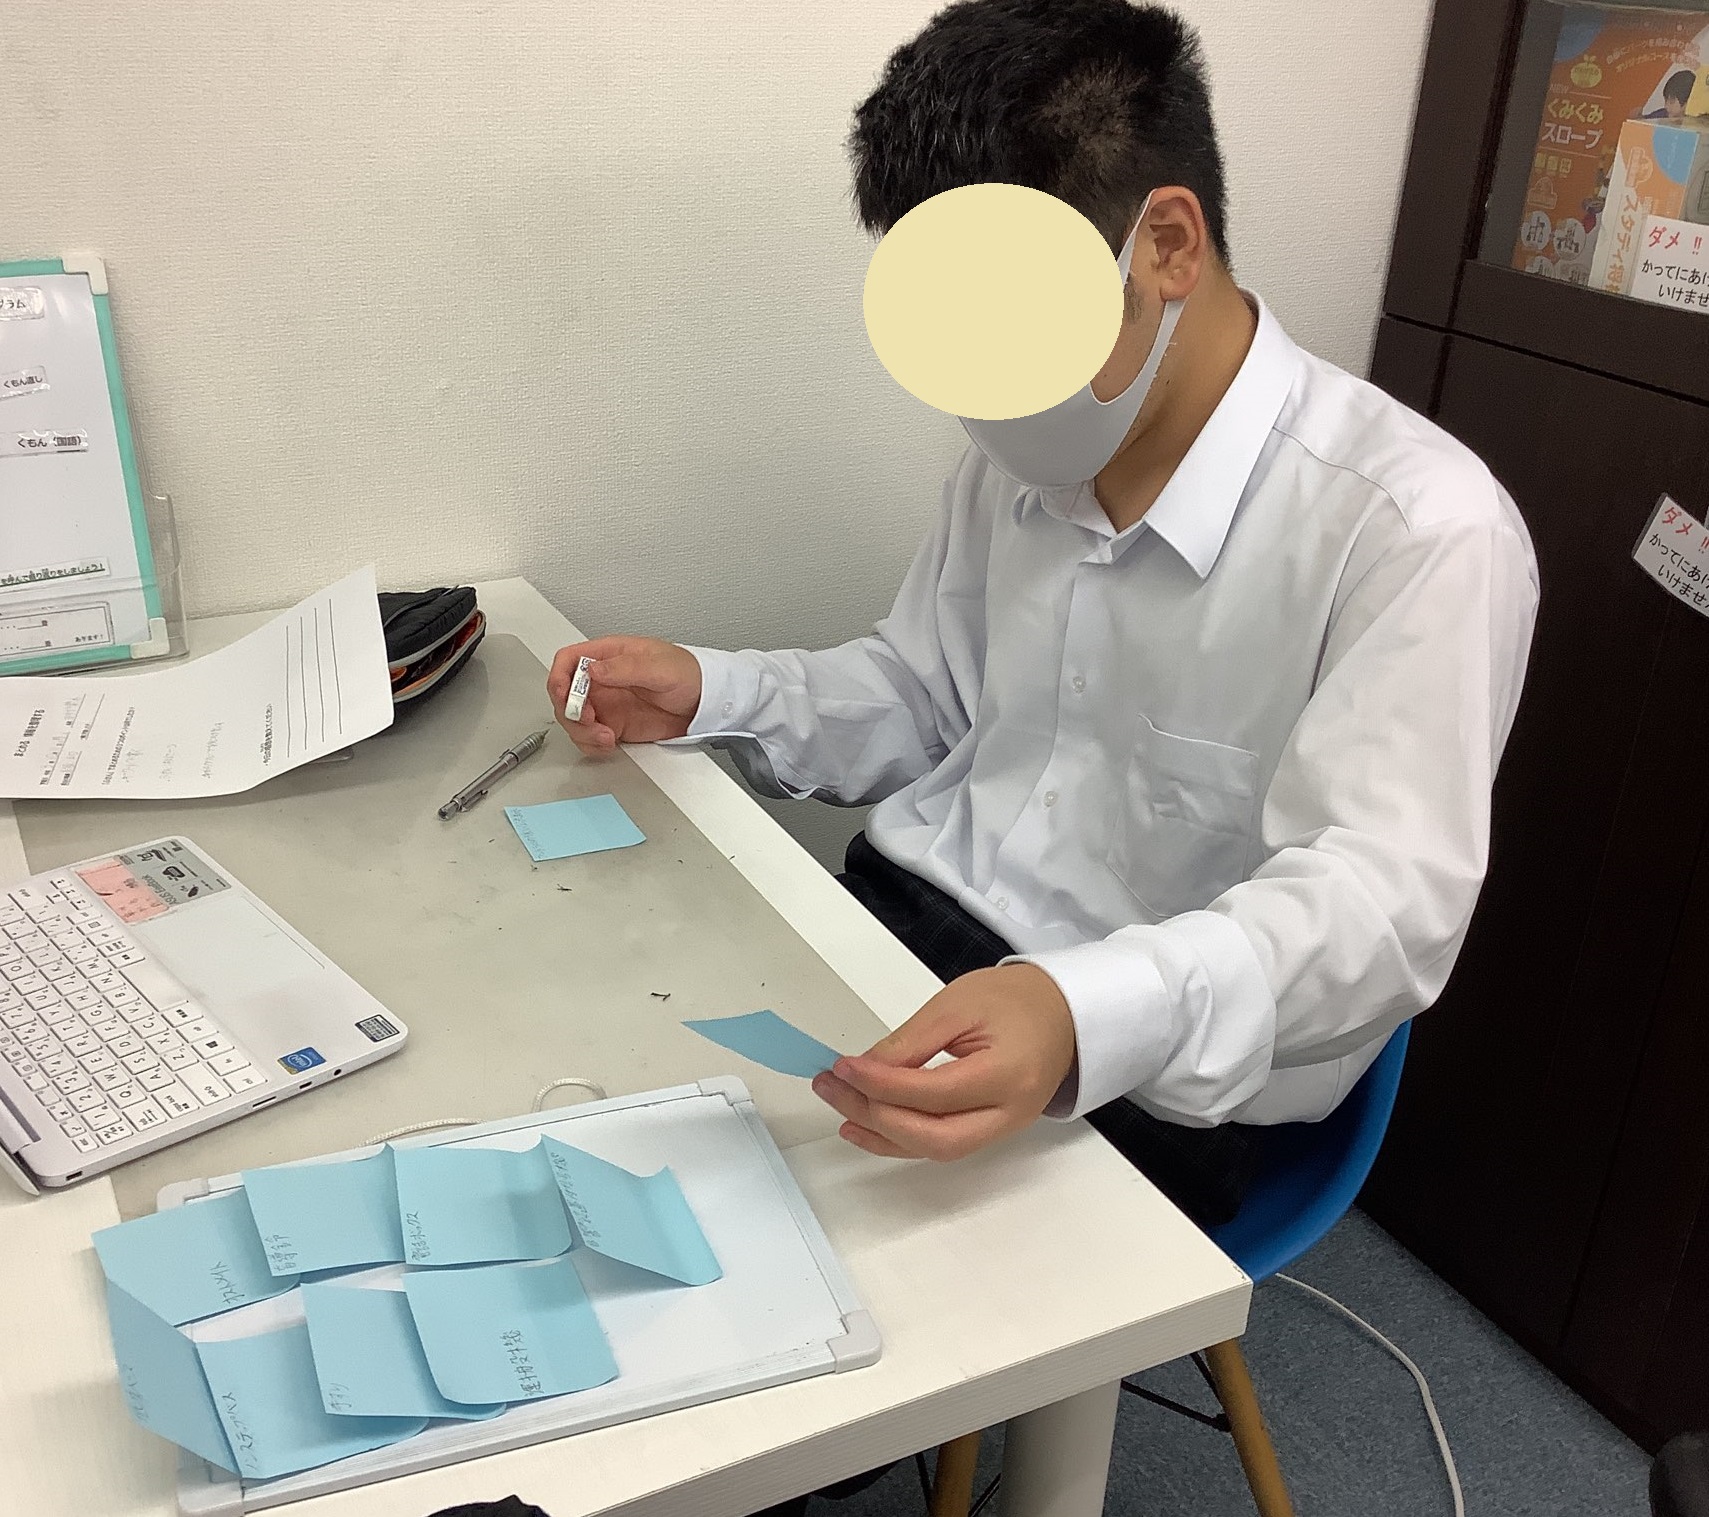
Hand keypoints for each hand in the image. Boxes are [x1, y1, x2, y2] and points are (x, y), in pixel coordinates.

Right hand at [545, 636, 701, 754]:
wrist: (705, 702)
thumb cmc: (688, 674)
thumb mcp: (660, 666)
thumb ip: (626, 667)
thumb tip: (594, 670)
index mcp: (609, 656)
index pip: (569, 660)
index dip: (559, 677)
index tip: (564, 695)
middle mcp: (603, 680)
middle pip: (564, 694)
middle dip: (570, 711)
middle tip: (589, 720)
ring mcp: (606, 704)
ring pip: (573, 719)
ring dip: (582, 732)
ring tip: (606, 737)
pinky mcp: (614, 725)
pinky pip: (589, 737)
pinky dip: (592, 744)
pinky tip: (609, 743)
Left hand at [812, 963, 1076, 1159]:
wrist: (1063, 1012)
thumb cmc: (1015, 999)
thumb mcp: (958, 1004)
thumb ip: (912, 1042)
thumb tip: (864, 1071)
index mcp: (1007, 1074)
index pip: (934, 1093)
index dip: (882, 1085)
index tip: (843, 1068)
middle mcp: (1009, 1113)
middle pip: (934, 1137)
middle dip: (877, 1117)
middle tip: (833, 1088)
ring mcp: (1003, 1129)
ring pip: (935, 1149)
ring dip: (882, 1133)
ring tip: (840, 1108)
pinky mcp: (991, 1131)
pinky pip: (942, 1144)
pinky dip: (901, 1138)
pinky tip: (868, 1126)